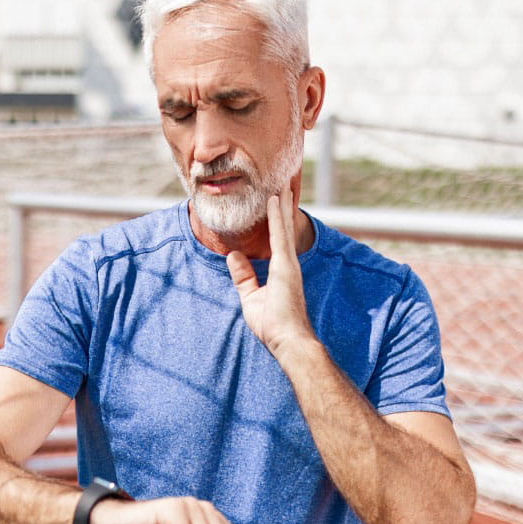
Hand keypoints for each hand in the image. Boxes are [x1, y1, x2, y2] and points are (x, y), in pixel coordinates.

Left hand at [226, 185, 316, 357]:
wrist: (288, 341)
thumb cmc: (273, 325)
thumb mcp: (251, 296)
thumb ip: (243, 275)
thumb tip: (233, 256)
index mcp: (281, 270)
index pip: (278, 238)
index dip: (277, 219)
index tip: (276, 200)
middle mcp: (288, 263)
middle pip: (285, 228)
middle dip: (283, 206)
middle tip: (283, 183)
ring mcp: (289, 264)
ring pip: (285, 227)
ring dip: (282, 204)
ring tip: (281, 182)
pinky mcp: (286, 267)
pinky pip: (280, 236)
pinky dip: (277, 217)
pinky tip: (274, 201)